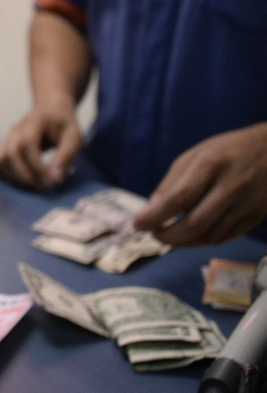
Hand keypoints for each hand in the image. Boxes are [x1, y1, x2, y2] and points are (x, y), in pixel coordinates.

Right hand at [0, 99, 82, 189]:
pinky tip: (24, 182)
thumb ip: (66, 156)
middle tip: (43, 188)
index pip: (28, 143)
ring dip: (15, 177)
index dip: (36, 165)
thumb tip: (56, 179)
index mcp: (35, 121)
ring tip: (34, 186)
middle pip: (11, 153)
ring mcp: (8, 136)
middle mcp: (17, 128)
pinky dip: (8, 175)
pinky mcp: (5, 145)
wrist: (51, 111)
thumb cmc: (64, 125)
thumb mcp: (74, 137)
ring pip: (1, 159)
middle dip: (25, 175)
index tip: (50, 180)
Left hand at [133, 123, 266, 245]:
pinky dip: (203, 241)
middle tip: (154, 234)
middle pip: (196, 224)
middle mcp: (232, 186)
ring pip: (211, 236)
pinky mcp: (258, 217)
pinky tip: (192, 235)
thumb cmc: (228, 150)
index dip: (155, 216)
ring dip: (184, 242)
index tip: (137, 225)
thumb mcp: (195, 156)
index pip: (179, 198)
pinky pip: (226, 238)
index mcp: (211, 164)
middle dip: (169, 236)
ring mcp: (248, 204)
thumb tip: (149, 212)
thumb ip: (171, 183)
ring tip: (169, 236)